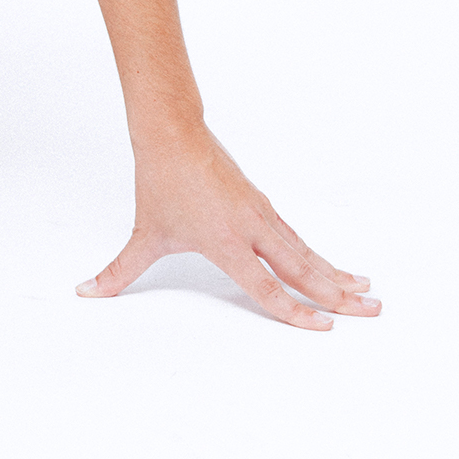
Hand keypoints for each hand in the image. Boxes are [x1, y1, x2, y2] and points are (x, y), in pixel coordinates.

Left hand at [77, 122, 380, 330]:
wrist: (171, 131)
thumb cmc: (160, 182)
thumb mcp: (144, 234)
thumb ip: (118, 272)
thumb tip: (85, 292)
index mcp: (227, 242)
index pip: (266, 287)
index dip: (295, 312)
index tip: (325, 327)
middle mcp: (251, 229)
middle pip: (302, 270)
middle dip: (338, 295)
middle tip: (374, 312)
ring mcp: (261, 214)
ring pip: (306, 252)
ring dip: (338, 274)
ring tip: (370, 293)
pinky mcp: (262, 204)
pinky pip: (297, 237)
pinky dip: (320, 254)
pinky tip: (336, 267)